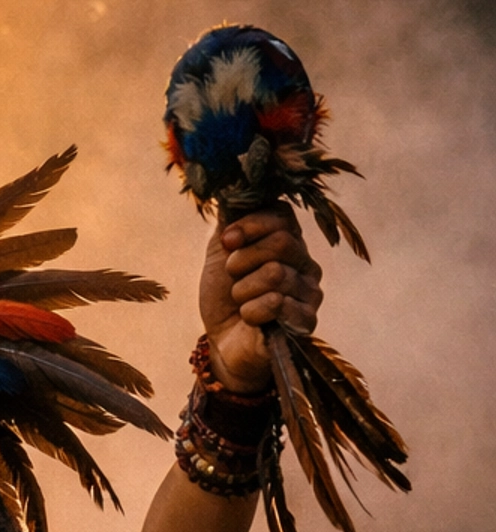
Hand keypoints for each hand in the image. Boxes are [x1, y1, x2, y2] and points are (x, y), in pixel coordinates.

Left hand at [198, 207, 322, 392]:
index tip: (227, 242)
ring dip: (243, 290)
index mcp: (288, 241)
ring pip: (275, 274)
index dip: (250, 225)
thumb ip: (231, 222)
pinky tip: (250, 318)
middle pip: (280, 243)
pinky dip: (252, 312)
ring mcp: (310, 292)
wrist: (223, 343)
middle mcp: (305, 263)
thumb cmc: (223, 297)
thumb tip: (234, 188)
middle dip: (243, 261)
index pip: (282, 215)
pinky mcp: (308, 321)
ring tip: (240, 302)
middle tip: (232, 277)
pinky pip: (277, 304)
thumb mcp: (221, 254)